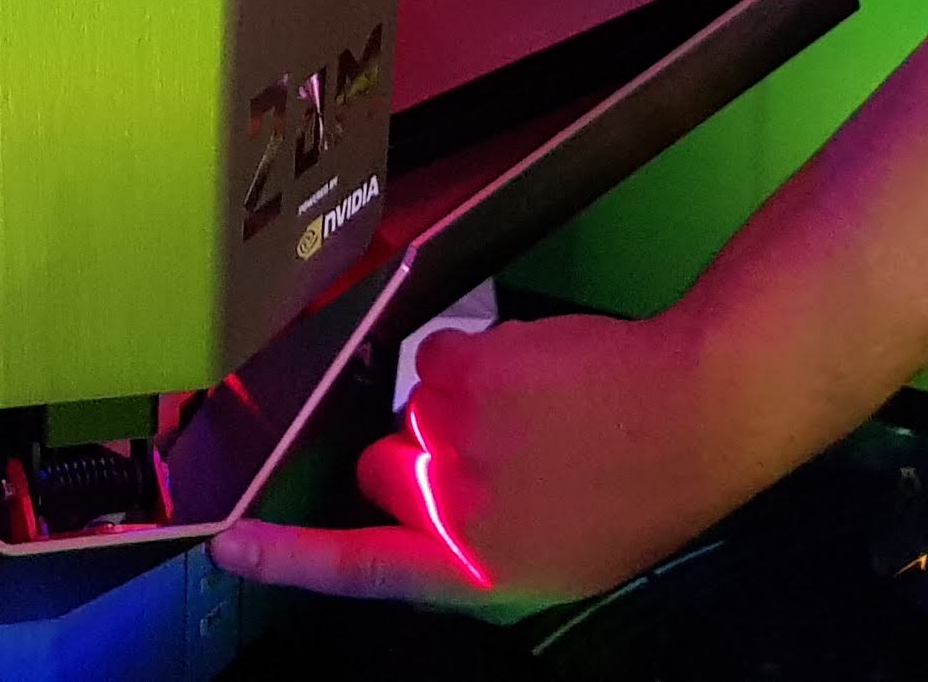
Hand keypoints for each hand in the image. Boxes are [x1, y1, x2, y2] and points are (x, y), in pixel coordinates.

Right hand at [210, 309, 747, 611]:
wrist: (698, 413)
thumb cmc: (639, 492)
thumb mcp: (556, 562)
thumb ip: (471, 551)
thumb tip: (411, 516)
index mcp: (477, 570)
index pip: (357, 567)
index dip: (285, 557)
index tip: (230, 544)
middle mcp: (452, 509)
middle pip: (377, 472)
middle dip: (414, 459)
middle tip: (498, 458)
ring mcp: (454, 436)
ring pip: (411, 407)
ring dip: (456, 405)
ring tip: (539, 416)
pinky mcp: (464, 369)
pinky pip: (434, 357)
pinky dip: (474, 361)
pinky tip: (532, 377)